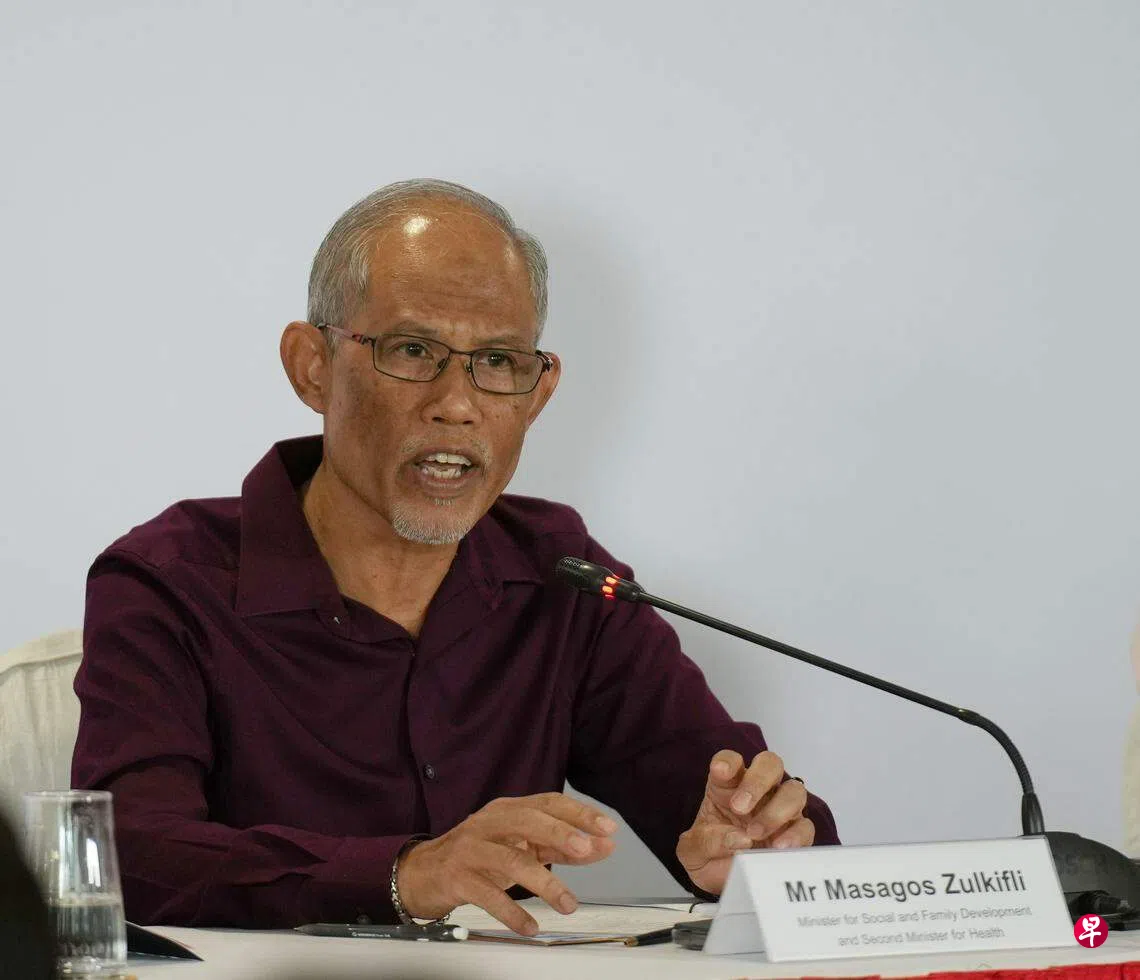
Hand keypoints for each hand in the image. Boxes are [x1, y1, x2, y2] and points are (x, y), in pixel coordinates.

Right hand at [396, 792, 616, 934]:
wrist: (424, 871)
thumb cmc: (480, 854)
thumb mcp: (520, 844)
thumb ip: (561, 845)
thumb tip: (603, 846)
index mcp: (508, 810)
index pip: (548, 803)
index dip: (579, 813)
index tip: (607, 828)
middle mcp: (489, 823)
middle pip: (528, 821)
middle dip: (560, 833)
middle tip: (586, 850)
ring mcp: (472, 849)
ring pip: (511, 861)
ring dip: (544, 883)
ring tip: (568, 904)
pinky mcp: (458, 878)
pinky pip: (488, 896)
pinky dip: (512, 913)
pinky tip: (530, 926)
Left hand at [676, 750, 814, 895]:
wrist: (722, 885)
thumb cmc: (707, 855)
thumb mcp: (692, 850)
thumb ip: (706, 841)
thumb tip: (738, 839)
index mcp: (727, 785)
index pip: (731, 761)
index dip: (727, 761)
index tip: (720, 771)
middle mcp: (758, 792)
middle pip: (770, 764)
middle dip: (757, 781)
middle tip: (739, 806)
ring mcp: (780, 810)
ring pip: (794, 791)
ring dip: (776, 809)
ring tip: (755, 833)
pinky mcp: (795, 834)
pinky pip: (805, 827)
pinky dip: (794, 835)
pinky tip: (778, 847)